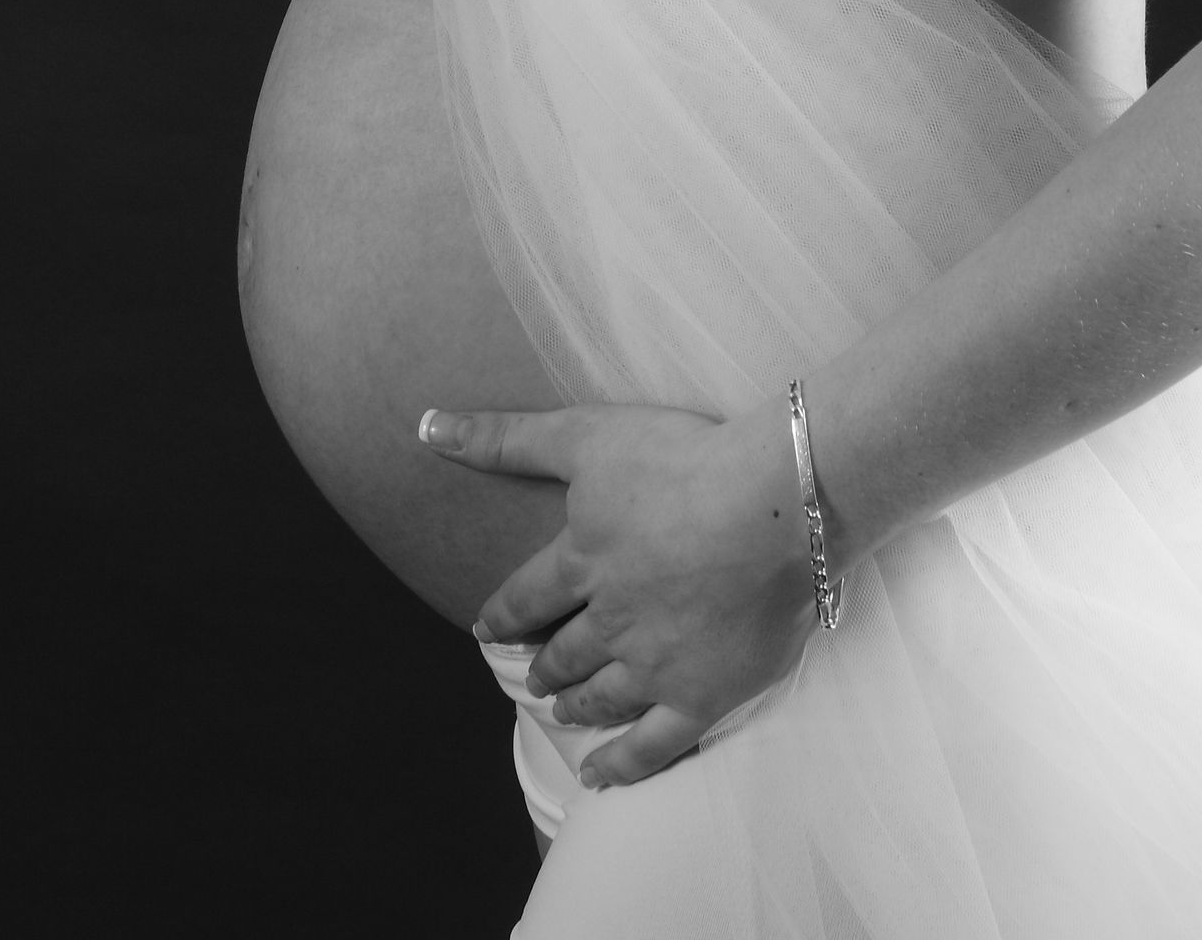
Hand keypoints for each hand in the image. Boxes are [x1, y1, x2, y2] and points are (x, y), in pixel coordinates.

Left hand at [421, 400, 817, 788]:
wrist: (776, 506)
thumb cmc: (682, 461)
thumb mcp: (585, 435)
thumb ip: (506, 438)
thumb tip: (425, 426)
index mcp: (581, 561)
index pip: (527, 597)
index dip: (504, 614)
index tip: (488, 628)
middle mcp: (608, 622)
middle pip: (565, 652)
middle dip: (545, 664)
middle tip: (533, 675)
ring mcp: (654, 666)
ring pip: (602, 698)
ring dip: (576, 706)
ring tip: (564, 710)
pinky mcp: (701, 696)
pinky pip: (653, 746)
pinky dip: (621, 764)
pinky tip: (600, 775)